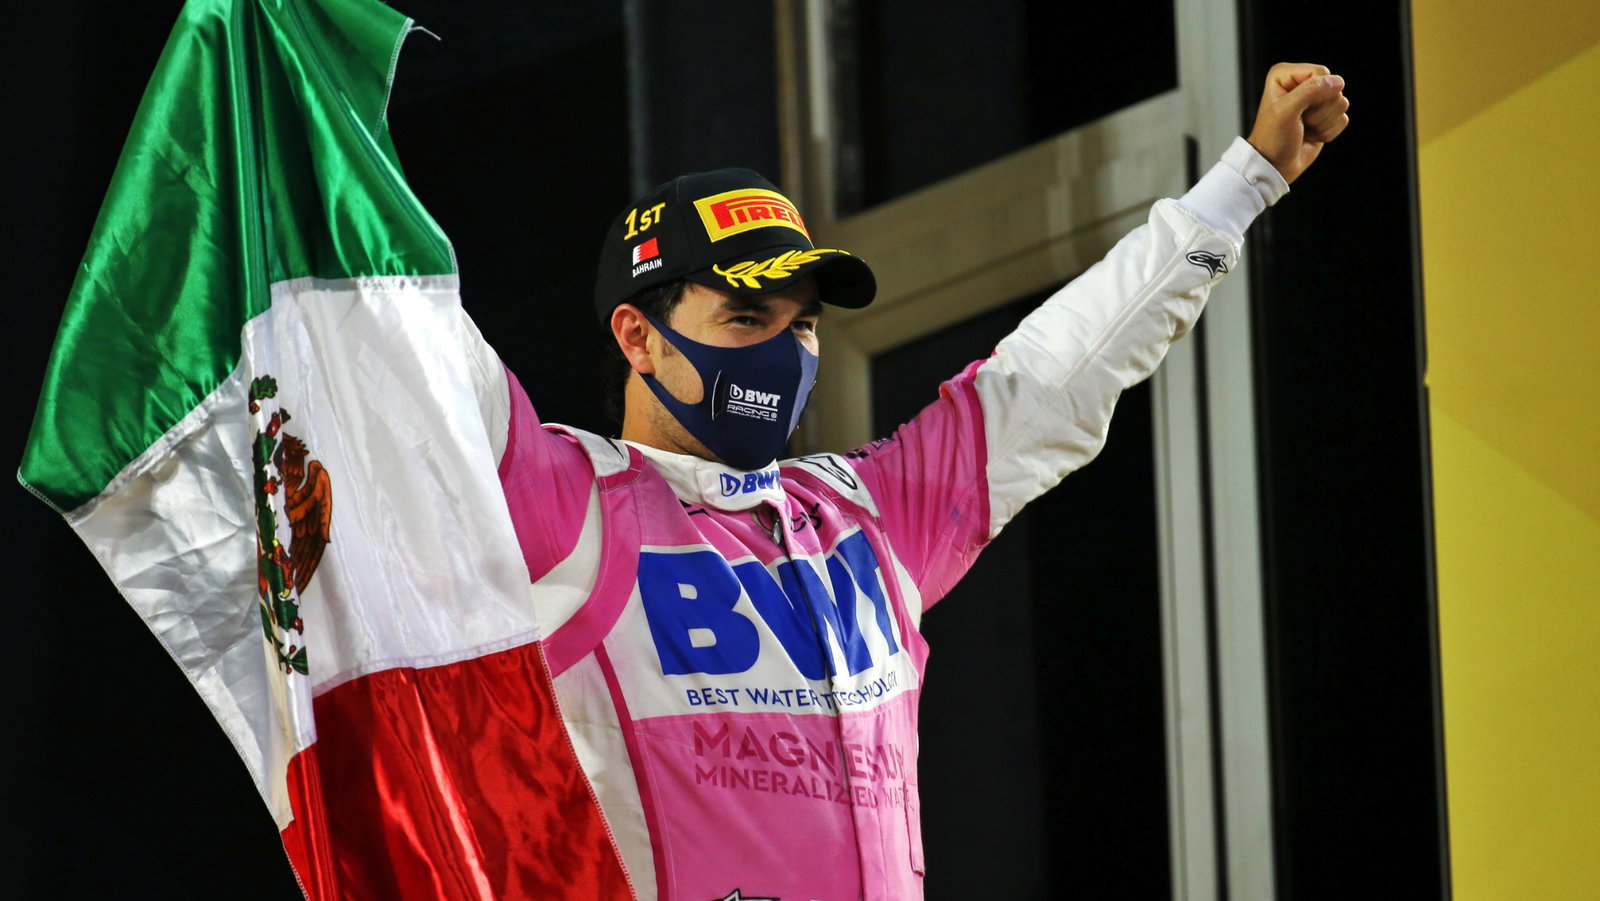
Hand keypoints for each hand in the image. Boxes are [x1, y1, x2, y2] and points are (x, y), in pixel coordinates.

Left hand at [1246, 62, 1349, 183]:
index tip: (1297, 110)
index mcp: (1285, 74)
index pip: (1321, 72)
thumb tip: (1338, 82)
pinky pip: (1342, 118)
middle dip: (1319, 111)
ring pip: (1341, 102)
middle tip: (1300, 122)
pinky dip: (1328, 131)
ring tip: (1304, 128)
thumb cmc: (1272, 139)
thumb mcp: (1285, 111)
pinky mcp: (1325, 115)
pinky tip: (1311, 135)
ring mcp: (1315, 99)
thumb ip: (1310, 91)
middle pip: (1334, 87)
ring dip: (1323, 122)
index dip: (1315, 94)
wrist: (1275, 165)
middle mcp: (1301, 83)